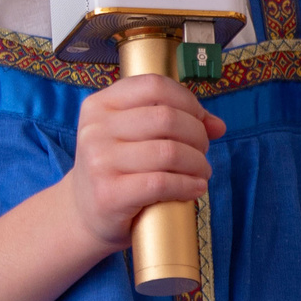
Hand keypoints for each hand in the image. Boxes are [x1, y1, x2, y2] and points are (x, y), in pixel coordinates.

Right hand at [63, 75, 225, 252]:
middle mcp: (95, 129)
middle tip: (202, 151)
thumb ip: (169, 122)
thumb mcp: (130, 137)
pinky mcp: (110, 194)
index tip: (200, 120)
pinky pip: (163, 183)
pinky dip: (188, 185)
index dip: (187, 100)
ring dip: (198, 163)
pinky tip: (195, 188)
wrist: (83, 215)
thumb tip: (217, 125)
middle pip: (166, 118)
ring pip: (169, 152)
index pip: (153, 85)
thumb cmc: (116, 171)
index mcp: (99, 105)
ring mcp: (99, 162)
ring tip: (201, 172)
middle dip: (197, 135)